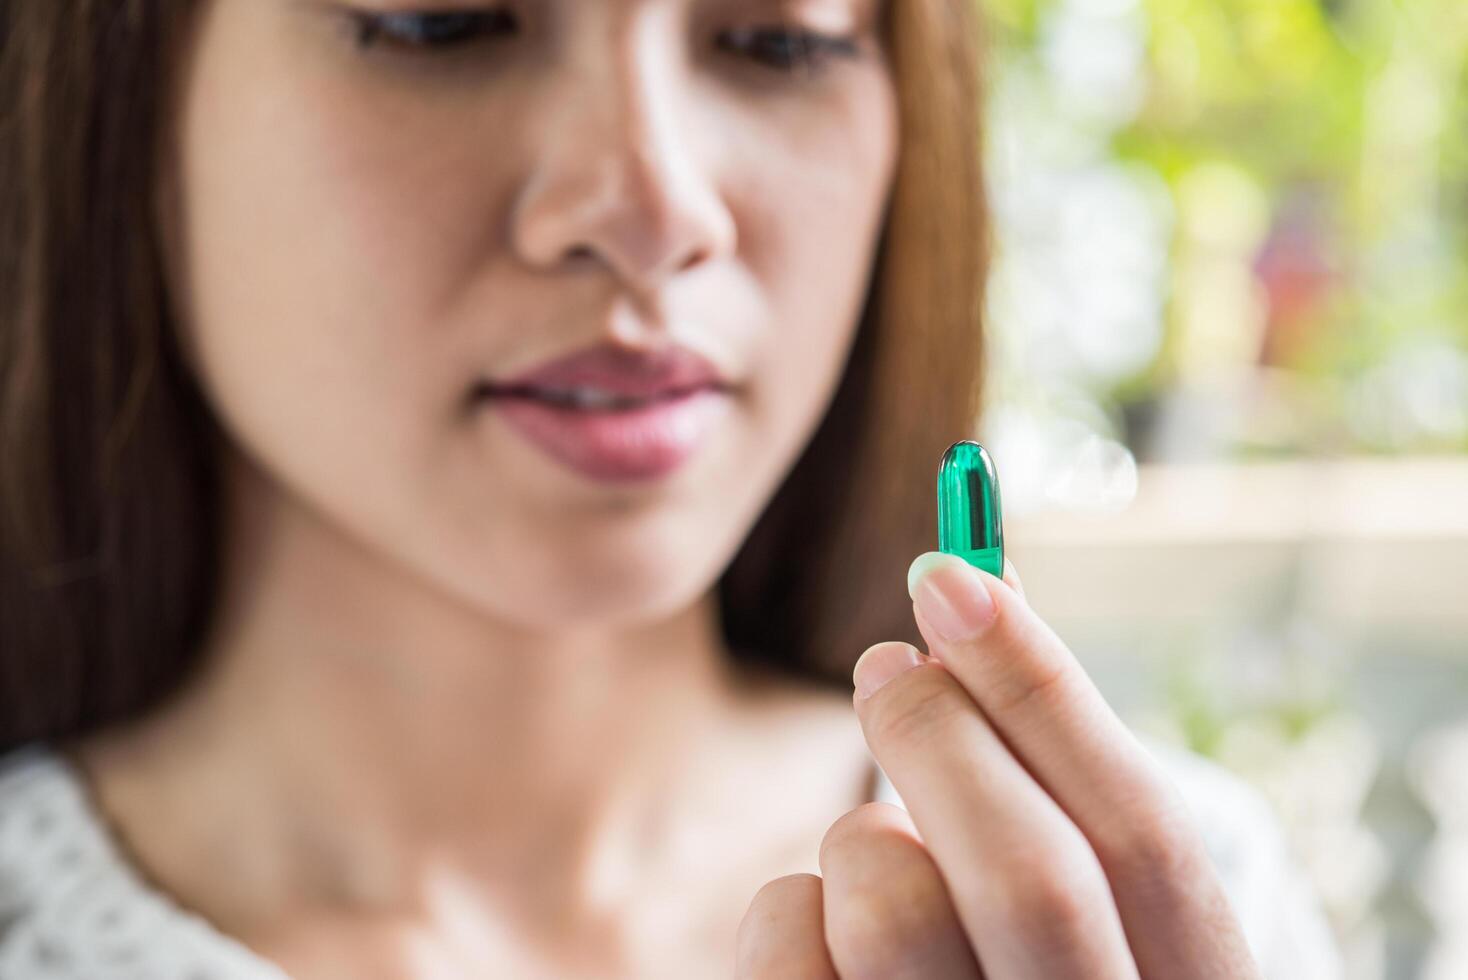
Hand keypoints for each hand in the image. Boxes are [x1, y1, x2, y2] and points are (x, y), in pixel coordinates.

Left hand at [736, 553, 1260, 979]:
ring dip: (863, 834)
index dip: (1041, 688)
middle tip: (884, 662)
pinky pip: (788, 944)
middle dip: (938, 731)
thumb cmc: (1038, 960)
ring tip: (875, 843)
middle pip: (1029, 875)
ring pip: (892, 908)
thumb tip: (971, 585)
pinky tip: (828, 925)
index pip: (1142, 835)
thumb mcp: (1093, 893)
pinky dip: (791, 907)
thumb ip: (1050, 764)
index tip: (954, 576)